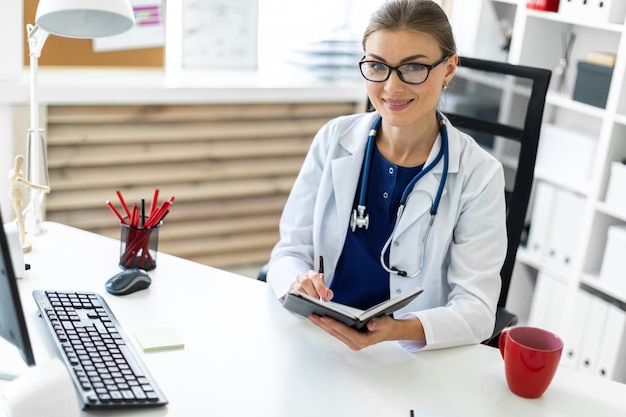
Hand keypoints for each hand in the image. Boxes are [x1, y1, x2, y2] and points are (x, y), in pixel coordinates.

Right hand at [289, 270, 332, 300]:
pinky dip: (299, 300)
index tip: (323, 294)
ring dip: (306, 296)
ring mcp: (294, 284)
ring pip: (298, 288)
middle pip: (305, 281)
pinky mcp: (289, 292)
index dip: (319, 285)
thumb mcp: (322, 293)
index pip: (314, 276)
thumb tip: (328, 294)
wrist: (304, 298)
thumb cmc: (314, 293)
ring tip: (311, 303)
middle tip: (318, 300)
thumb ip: (327, 293)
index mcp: (310, 275)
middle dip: (312, 292)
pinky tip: (304, 304)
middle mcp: (301, 278)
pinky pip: (292, 295)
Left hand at [308, 315, 424, 350]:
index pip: (344, 331)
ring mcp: (351, 341)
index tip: (324, 318)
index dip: (334, 324)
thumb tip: (371, 324)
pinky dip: (328, 325)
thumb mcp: (385, 322)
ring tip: (313, 317)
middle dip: (323, 324)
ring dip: (323, 325)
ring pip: (334, 333)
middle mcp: (355, 343)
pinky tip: (321, 320)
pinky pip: (336, 332)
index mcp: (362, 340)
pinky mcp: (349, 338)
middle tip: (313, 316)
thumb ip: (378, 323)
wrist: (389, 331)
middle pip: (335, 333)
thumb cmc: (386, 327)